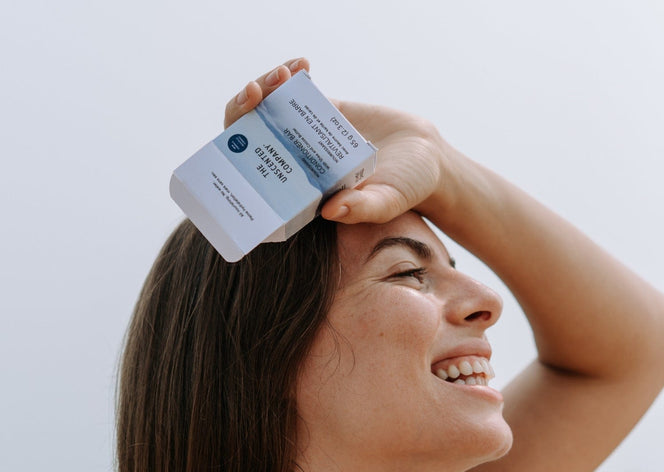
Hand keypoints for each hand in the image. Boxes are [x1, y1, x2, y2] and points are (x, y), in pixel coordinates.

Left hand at [223, 60, 454, 226]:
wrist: (426, 158)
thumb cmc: (406, 189)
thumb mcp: (386, 202)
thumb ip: (362, 209)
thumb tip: (330, 211)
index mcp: (297, 192)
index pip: (254, 177)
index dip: (239, 155)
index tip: (246, 131)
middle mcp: (293, 164)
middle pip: (250, 137)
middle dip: (243, 110)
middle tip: (256, 91)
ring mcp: (303, 135)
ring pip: (268, 110)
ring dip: (266, 87)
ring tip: (284, 73)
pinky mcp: (320, 111)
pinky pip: (294, 91)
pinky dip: (292, 75)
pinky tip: (302, 64)